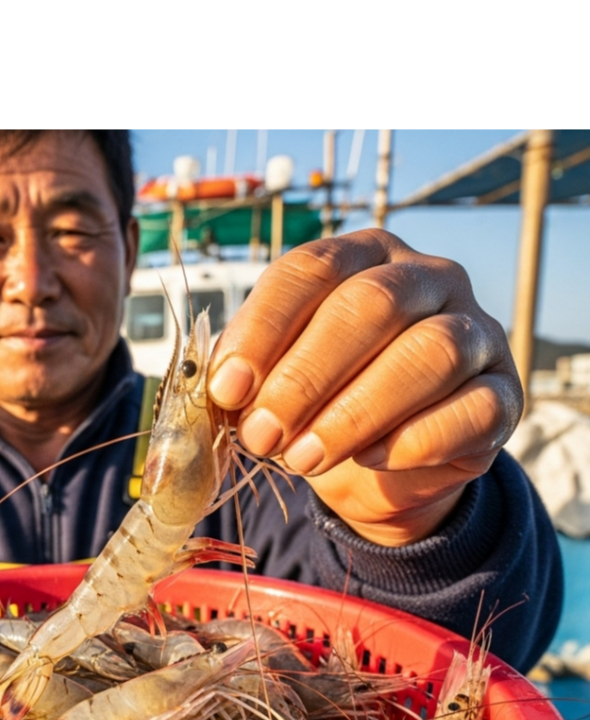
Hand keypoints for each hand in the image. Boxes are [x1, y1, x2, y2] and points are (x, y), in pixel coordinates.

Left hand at [207, 229, 521, 545]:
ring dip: (353, 414)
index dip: (264, 329)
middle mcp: (426, 278)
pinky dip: (412, 441)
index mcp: (361, 257)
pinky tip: (368, 460)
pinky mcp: (503, 393)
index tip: (228, 389)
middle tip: (261, 436)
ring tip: (301, 459)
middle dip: (304, 378)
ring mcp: (475, 331)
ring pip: (428, 354)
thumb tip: (217, 391)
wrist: (380, 462)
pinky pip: (471, 409)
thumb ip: (248, 376)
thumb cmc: (318, 404)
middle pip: (369, 306)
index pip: (311, 268)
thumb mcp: (275, 381)